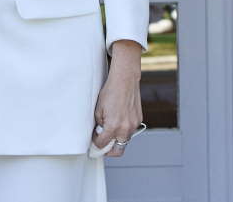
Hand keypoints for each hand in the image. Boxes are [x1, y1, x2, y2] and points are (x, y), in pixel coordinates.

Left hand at [92, 40, 143, 157]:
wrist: (125, 81)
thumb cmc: (110, 92)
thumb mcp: (98, 109)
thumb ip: (100, 124)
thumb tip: (100, 132)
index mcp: (113, 126)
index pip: (103, 144)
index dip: (96, 145)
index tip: (93, 143)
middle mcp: (125, 128)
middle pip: (117, 150)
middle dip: (109, 151)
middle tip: (102, 146)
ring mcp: (134, 125)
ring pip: (125, 140)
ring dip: (116, 139)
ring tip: (109, 131)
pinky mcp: (138, 120)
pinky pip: (130, 131)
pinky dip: (123, 130)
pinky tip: (118, 121)